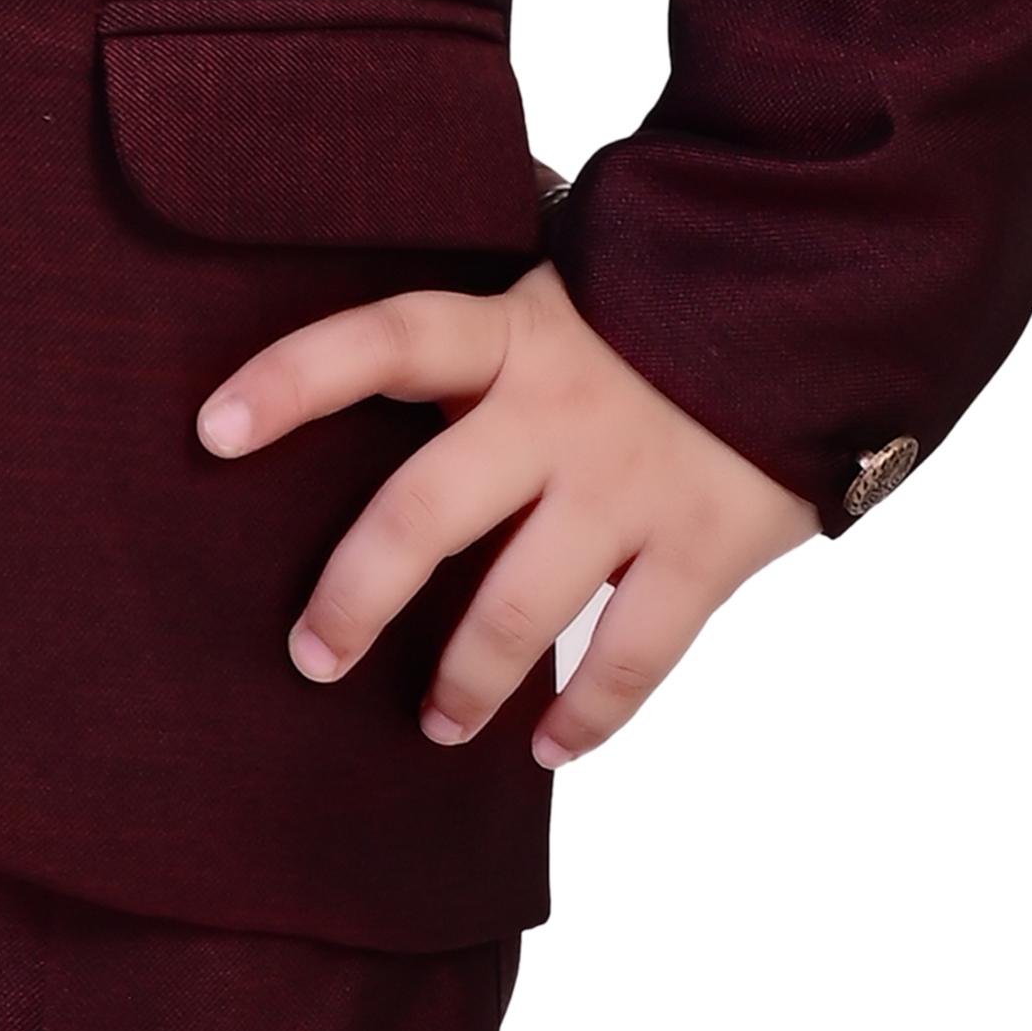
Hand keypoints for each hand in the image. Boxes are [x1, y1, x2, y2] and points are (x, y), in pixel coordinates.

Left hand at [200, 263, 818, 766]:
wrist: (820, 293)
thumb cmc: (663, 296)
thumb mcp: (566, 284)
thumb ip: (486, 338)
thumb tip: (376, 366)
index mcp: (515, 330)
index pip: (383, 341)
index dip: (292, 379)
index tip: (211, 429)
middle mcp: (561, 408)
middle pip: (425, 510)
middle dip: (355, 595)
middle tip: (311, 655)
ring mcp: (633, 481)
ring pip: (521, 605)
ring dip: (465, 678)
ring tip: (434, 724)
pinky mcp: (708, 543)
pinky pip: (633, 653)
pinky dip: (589, 714)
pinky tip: (548, 745)